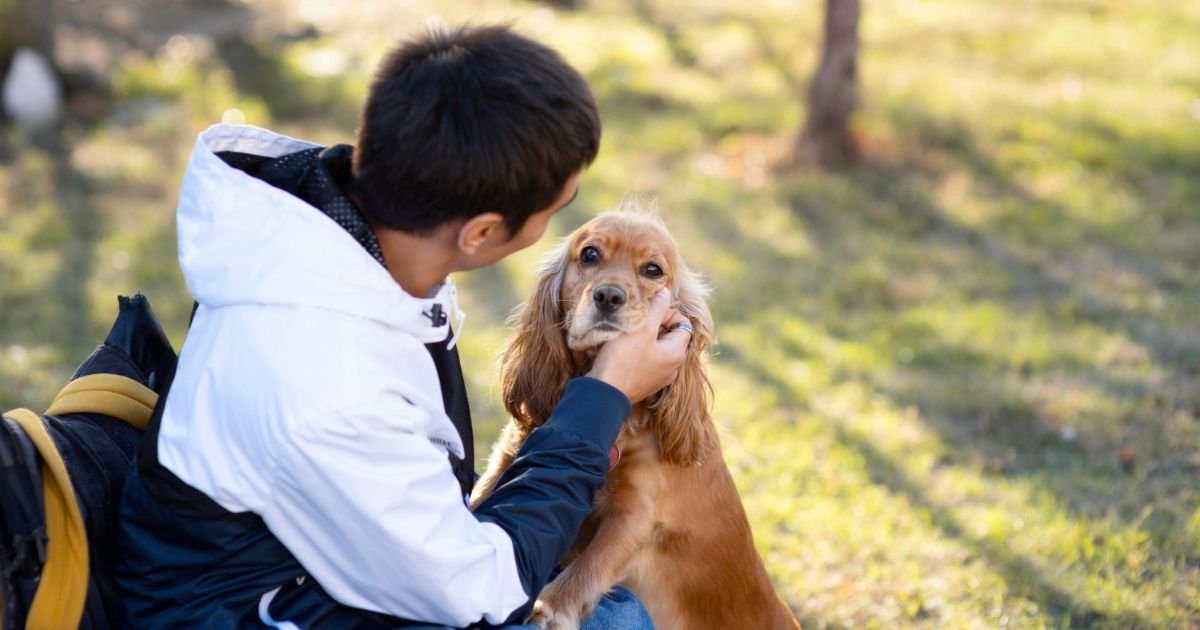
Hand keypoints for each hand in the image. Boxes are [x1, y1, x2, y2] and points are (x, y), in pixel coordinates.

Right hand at [587, 288, 691, 403]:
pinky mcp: (645, 383)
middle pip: (670, 336)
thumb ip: (657, 308)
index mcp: (677, 353)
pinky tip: (623, 350)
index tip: (648, 312)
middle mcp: (673, 368)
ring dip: (645, 338)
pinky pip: (648, 361)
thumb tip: (667, 293)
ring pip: (658, 348)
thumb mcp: (642, 328)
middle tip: (636, 322)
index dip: (667, 312)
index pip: (683, 323)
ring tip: (628, 335)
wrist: (604, 393)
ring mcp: (659, 378)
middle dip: (655, 325)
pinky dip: (639, 352)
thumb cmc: (622, 359)